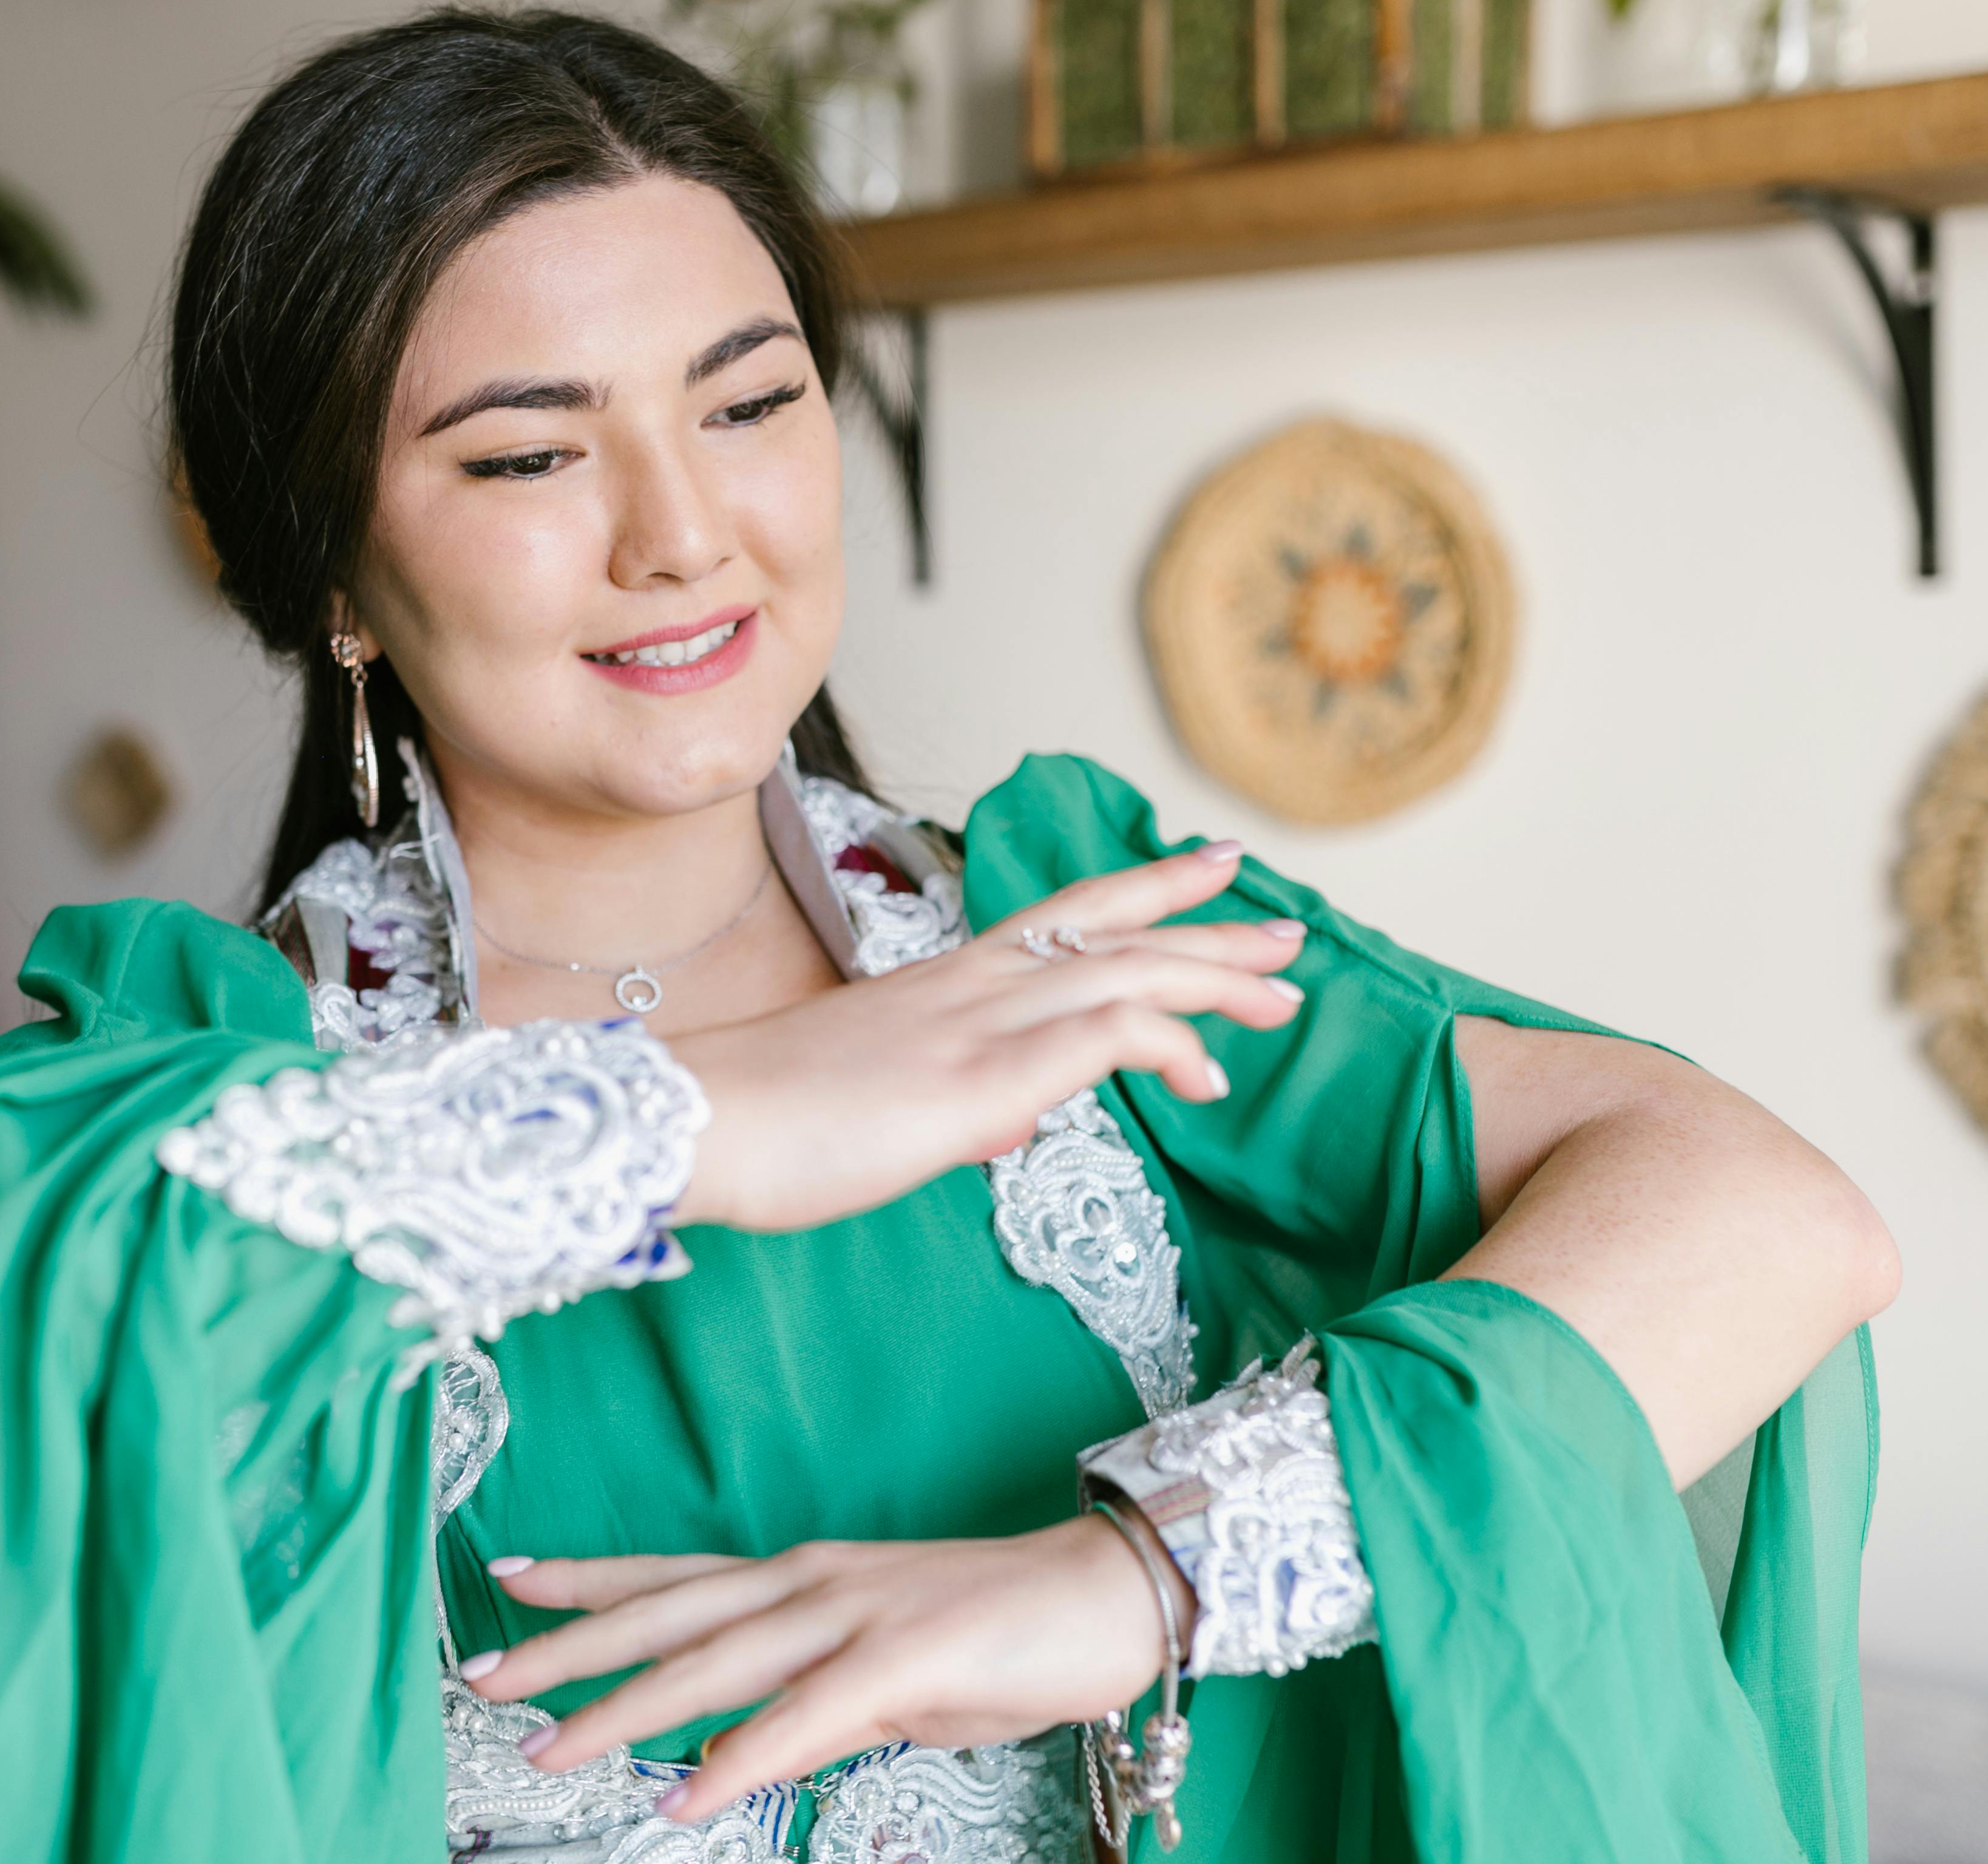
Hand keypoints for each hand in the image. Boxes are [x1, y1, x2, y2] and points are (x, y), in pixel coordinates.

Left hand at [467, 1516, 1188, 1824]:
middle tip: (483, 1675)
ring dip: (624, 1709)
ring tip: (551, 1747)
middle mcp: (811, 1582)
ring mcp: (853, 1615)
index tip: (509, 1580)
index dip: (589, 1579)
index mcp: (804, 1579)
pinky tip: (692, 1793)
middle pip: (667, 1614)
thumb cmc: (1003, 1629)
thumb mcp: (888, 1671)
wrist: (1105, 1593)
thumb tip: (754, 1745)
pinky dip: (743, 1756)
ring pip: (713, 1662)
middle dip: (568, 1647)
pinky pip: (805, 1715)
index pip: (673, 1575)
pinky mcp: (903, 1658)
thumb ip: (815, 1702)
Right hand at [668, 843, 1301, 1231]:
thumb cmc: (770, 1120)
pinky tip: (1206, 1070)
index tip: (1209, 867)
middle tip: (1289, 934)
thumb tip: (1004, 1120)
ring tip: (1282, 993)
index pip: (1066, 918)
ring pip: (1124, 972)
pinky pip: (1095, 1038)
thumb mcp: (880, 1097)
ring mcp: (976, 1029)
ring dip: (1213, 978)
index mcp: (947, 985)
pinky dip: (1163, 1042)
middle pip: (1114, 936)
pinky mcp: (975, 1083)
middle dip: (1210, 932)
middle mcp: (972, 988)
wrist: (698, 1121)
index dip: (1146, 890)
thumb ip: (953, 1099)